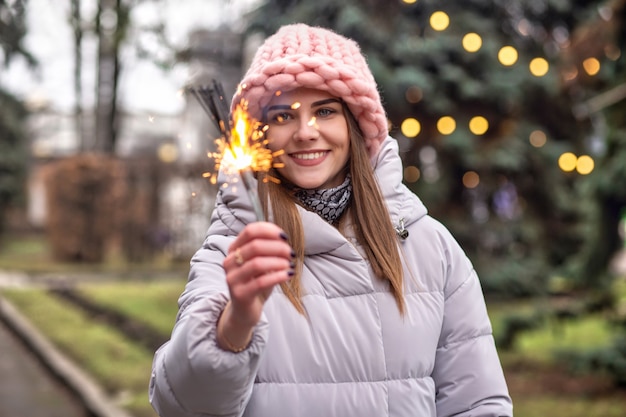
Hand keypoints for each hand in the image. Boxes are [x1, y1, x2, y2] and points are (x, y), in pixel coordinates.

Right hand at [217, 222, 293, 350]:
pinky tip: (288, 275)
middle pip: (255, 246)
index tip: (285, 237)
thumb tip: (283, 239)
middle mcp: (230, 262)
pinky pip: (261, 282)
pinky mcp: (240, 294)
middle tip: (291, 253)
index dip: (269, 231)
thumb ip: (268, 249)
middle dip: (278, 247)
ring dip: (278, 262)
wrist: (245, 310)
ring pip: (257, 263)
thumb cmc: (256, 282)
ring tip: (289, 265)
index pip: (250, 231)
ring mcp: (233, 278)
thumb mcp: (262, 262)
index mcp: (234, 249)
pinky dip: (278, 276)